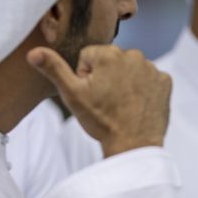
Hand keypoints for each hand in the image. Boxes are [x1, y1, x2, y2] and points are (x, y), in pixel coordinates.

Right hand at [27, 45, 170, 156]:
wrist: (133, 145)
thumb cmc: (101, 120)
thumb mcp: (72, 95)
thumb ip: (54, 69)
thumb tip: (33, 52)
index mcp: (108, 54)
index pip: (88, 57)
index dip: (85, 77)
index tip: (92, 94)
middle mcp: (133, 55)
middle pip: (111, 61)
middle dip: (106, 77)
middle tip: (106, 101)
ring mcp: (152, 68)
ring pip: (130, 69)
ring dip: (125, 82)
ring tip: (121, 105)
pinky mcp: (165, 81)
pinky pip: (149, 79)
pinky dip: (143, 90)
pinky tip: (137, 105)